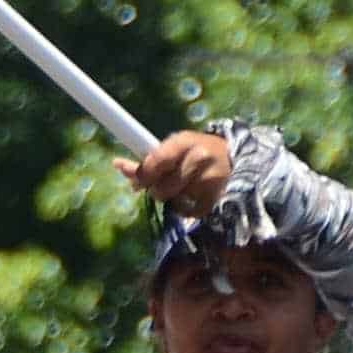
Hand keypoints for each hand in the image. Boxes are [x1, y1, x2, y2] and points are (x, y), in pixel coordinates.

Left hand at [117, 127, 233, 215]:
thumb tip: (118, 165)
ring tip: (183, 188)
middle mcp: (198, 156)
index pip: (157, 160)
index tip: (136, 183)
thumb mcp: (175, 148)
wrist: (234, 159)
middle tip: (160, 186)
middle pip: (163, 186)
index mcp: (184, 140)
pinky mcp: (217, 197)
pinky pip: (189, 211)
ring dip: (173, 198)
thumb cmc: (195, 153)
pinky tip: (194, 198)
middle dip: (156, 189)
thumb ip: (149, 159)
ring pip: (175, 200)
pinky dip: (186, 209)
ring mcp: (210, 178)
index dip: (143, 174)